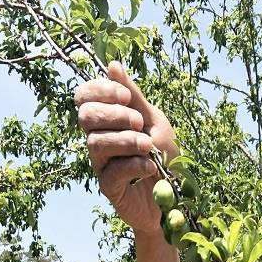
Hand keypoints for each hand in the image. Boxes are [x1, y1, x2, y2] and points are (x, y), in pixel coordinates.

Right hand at [74, 61, 178, 235]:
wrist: (177, 196)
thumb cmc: (165, 155)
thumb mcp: (155, 121)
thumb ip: (135, 97)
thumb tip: (112, 65)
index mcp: (107, 120)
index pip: (84, 96)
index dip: (100, 91)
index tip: (125, 96)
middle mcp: (99, 139)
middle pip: (85, 116)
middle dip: (114, 115)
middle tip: (139, 123)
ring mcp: (101, 164)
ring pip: (96, 143)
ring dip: (126, 140)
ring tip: (149, 147)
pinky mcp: (109, 188)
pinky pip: (111, 172)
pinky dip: (134, 165)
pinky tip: (150, 167)